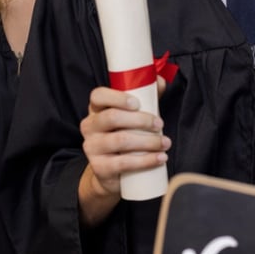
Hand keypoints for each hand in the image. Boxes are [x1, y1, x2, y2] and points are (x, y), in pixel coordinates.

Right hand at [78, 86, 170, 226]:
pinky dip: (146, 160)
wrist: (113, 173)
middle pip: (112, 117)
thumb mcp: (133, 115)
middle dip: (141, 120)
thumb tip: (161, 80)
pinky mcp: (100, 168)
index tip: (137, 103)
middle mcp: (89, 126)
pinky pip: (123, 163)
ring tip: (165, 143)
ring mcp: (92, 147)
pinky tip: (160, 158)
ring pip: (120, 140)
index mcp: (96, 109)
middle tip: (160, 124)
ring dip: (148, 141)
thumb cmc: (125, 135)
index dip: (117, 97)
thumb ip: (146, 96)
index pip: (98, 96)